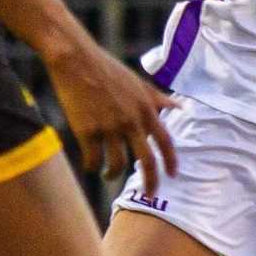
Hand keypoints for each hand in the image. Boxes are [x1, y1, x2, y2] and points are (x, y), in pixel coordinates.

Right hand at [44, 37, 176, 195]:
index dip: (171, 161)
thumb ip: (158, 99)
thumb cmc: (107, 69)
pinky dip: (93, 167)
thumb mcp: (138, 82)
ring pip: (117, 165)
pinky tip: (91, 166)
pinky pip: (93, 160)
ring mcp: (109, 126)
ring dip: (113, 175)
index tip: (173, 176)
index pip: (166, 141)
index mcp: (146, 108)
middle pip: (146, 160)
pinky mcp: (87, 131)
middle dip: (150, 182)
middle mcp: (131, 120)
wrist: (75, 60)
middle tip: (148, 195)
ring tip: (108, 175)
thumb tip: (180, 108)